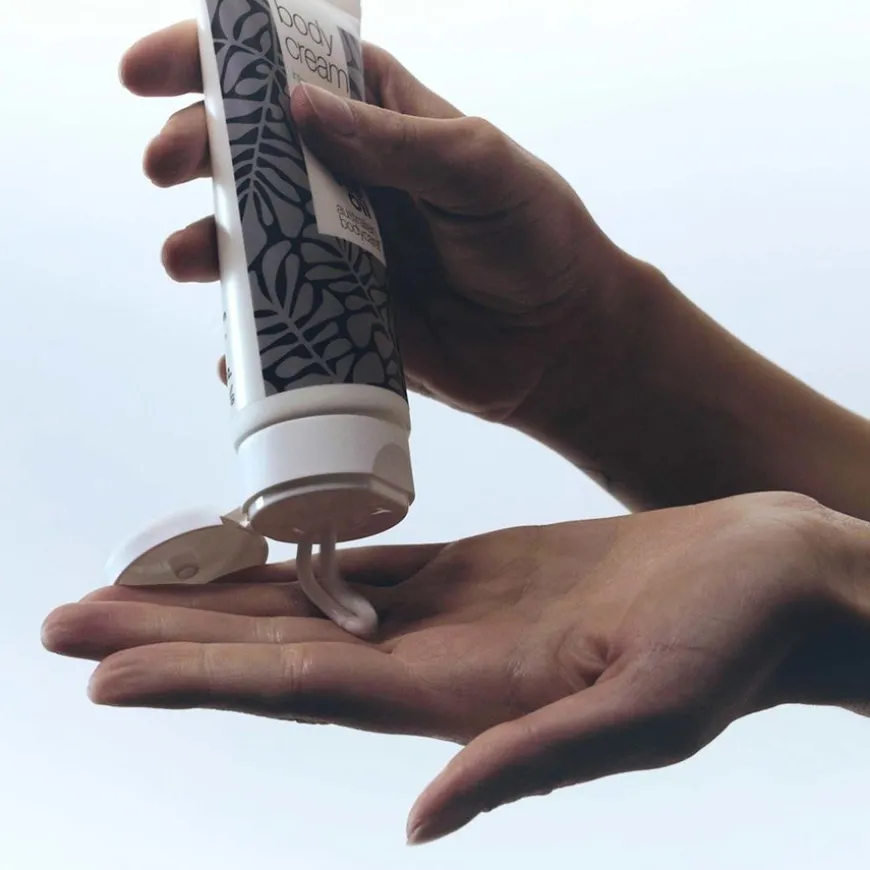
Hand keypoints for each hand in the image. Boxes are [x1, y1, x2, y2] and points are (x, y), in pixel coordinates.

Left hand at [43, 492, 869, 844]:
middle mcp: (442, 663)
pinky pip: (368, 567)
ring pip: (312, 605)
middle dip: (173, 640)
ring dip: (223, 597)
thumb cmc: (732, 641)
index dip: (206, 682)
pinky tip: (253, 552)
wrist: (768, 580)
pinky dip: (302, 559)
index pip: (309, 690)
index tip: (107, 675)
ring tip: (134, 585)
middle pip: (283, 651)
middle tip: (67, 625)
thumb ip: (533, 763)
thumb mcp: (649, 713)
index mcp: (470, 699)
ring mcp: (456, 615)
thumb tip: (424, 819)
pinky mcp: (479, 571)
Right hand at [121, 22, 633, 425]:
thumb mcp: (478, 168)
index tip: (154, 70)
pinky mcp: (341, 317)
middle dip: (195, 148)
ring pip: (251, 237)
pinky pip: (280, 321)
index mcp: (381, 118)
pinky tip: (233, 351)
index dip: (217, 60)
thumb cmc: (535, 238)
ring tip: (187, 258)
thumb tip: (298, 109)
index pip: (288, 71)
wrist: (557, 341)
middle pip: (249, 151)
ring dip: (206, 243)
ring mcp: (339, 251)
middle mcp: (348, 180)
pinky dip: (249, 337)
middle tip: (169, 163)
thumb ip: (395, 141)